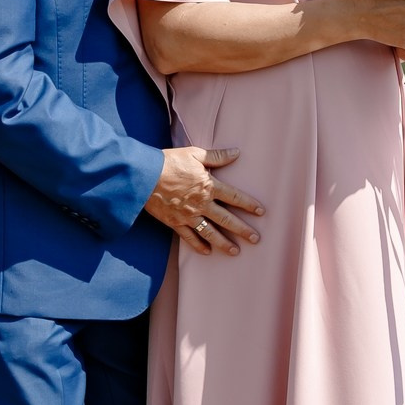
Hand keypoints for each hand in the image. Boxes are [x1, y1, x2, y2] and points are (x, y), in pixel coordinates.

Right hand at [143, 146, 265, 255]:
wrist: (143, 176)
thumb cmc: (169, 162)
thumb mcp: (194, 154)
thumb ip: (217, 157)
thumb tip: (236, 152)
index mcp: (209, 186)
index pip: (235, 197)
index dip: (249, 204)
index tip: (261, 212)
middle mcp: (201, 203)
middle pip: (227, 220)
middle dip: (242, 230)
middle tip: (255, 239)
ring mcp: (188, 215)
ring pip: (210, 232)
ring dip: (224, 243)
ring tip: (235, 251)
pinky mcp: (174, 222)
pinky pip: (189, 237)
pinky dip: (198, 245)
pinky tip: (207, 251)